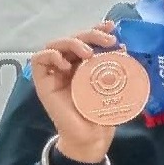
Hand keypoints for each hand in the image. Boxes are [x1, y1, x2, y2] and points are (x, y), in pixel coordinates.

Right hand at [28, 21, 118, 162]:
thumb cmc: (103, 113)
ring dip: (72, 42)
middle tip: (108, 40)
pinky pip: (39, 60)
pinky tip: (66, 64)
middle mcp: (70, 65)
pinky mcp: (43, 82)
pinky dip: (51, 56)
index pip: (88, 40)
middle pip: (74, 38)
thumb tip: (125, 49)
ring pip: (56, 44)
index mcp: (85, 64)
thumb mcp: (114, 87)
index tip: (112, 27)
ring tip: (88, 53)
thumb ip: (117, 69)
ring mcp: (55, 72)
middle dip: (91, 35)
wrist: (91, 137)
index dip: (97, 30)